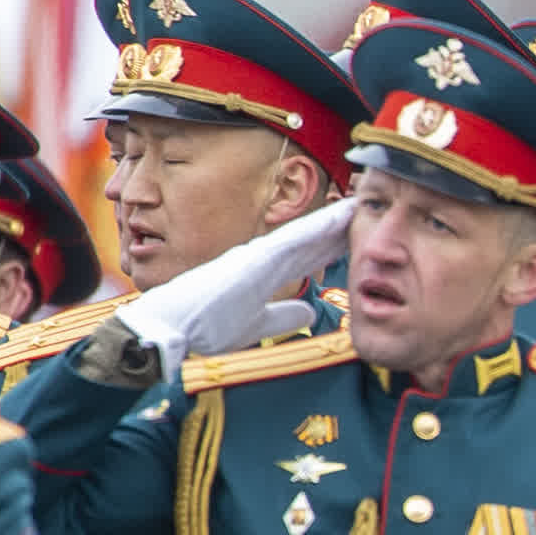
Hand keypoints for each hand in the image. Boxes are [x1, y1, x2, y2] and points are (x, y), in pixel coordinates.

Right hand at [117, 202, 349, 363]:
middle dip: (339, 227)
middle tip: (367, 211)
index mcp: (264, 275)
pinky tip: (338, 218)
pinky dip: (316, 228)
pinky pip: (291, 240)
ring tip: (361, 205)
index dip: (333, 244)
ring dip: (333, 220)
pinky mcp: (252, 259)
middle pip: (310, 240)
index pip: (307, 257)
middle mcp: (263, 260)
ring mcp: (257, 257)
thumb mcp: (255, 325)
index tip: (359, 234)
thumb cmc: (204, 327)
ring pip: (305, 234)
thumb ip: (282, 318)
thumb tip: (309, 312)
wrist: (168, 329)